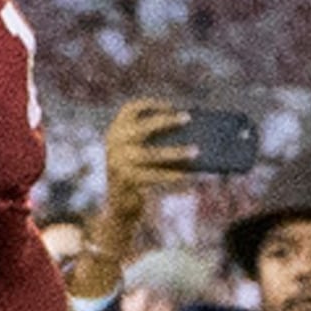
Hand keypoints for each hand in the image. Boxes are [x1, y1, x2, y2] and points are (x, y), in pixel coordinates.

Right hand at [100, 100, 196, 230]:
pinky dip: (172, 176)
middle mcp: (114, 145)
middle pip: (141, 128)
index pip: (130, 110)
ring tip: (196, 151)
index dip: (151, 104)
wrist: (121, 205)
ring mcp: (118, 163)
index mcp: (116, 132)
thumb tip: (194, 132)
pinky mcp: (127, 181)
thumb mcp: (144, 153)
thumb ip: (160, 141)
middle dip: (165, 121)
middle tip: (187, 118)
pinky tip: (188, 176)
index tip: (172, 106)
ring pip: (151, 154)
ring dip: (175, 152)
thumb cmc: (141, 173)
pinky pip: (155, 176)